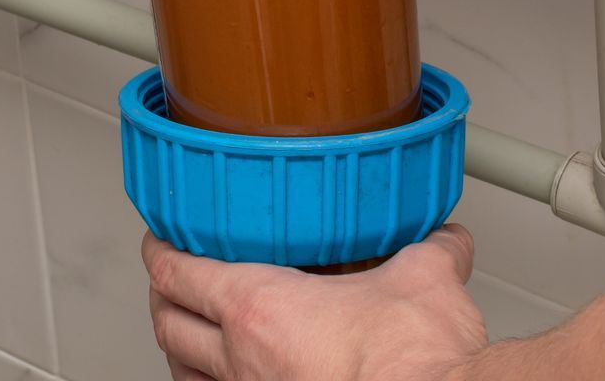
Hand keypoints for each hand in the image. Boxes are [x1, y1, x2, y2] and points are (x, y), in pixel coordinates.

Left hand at [143, 227, 486, 380]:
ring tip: (192, 334)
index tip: (160, 239)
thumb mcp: (425, 279)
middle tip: (170, 279)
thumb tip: (444, 243)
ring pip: (187, 374)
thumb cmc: (411, 363)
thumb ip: (431, 251)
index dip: (160, 251)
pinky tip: (234, 379)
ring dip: (182, 349)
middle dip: (163, 297)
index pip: (177, 272)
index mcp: (260, 308)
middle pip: (169, 324)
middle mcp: (243, 360)